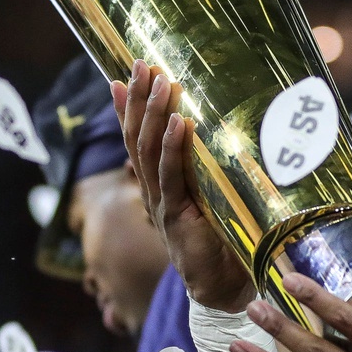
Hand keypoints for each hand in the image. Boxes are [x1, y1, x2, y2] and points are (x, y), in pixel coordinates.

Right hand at [112, 59, 252, 311]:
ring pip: (149, 152)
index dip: (129, 109)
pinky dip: (174, 148)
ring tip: (157, 82)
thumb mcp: (214, 195)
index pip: (139, 140)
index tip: (125, 76)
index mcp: (161, 185)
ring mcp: (162, 204)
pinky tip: (179, 122)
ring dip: (153, 114)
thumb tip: (220, 133)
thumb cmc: (226, 239)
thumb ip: (210, 171)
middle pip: (138, 138)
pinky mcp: (178, 217)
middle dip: (138, 100)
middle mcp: (155, 192)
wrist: (225, 287)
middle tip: (140, 64)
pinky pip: (172, 177)